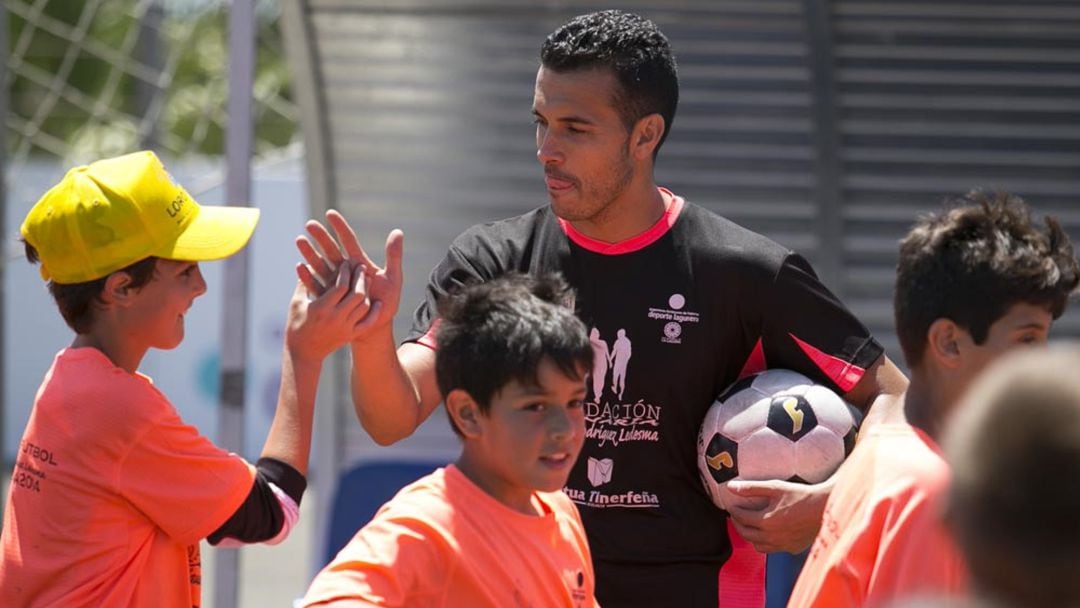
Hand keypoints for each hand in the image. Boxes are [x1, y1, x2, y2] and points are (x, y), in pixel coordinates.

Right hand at [285, 264, 376, 360]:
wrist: (303, 353)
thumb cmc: (296, 325)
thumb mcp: (297, 303)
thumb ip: (304, 284)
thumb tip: (308, 264)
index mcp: (322, 308)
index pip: (341, 286)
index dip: (346, 272)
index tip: (347, 263)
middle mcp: (336, 318)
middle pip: (356, 294)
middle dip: (360, 278)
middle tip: (362, 267)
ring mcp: (345, 328)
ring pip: (364, 307)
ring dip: (367, 292)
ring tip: (367, 281)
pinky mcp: (350, 336)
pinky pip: (367, 323)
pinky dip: (374, 313)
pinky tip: (377, 303)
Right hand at [294, 209, 403, 341]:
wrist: (376, 329)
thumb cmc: (386, 303)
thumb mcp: (393, 279)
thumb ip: (394, 256)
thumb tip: (398, 231)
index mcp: (360, 264)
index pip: (349, 241)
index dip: (340, 227)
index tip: (329, 213)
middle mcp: (346, 272)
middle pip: (332, 251)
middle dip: (321, 237)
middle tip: (309, 224)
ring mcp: (336, 284)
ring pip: (321, 265)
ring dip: (310, 253)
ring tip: (299, 240)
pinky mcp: (329, 299)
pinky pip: (316, 286)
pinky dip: (308, 277)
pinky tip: (299, 267)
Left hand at [723, 478, 830, 553]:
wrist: (825, 507)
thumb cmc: (801, 495)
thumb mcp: (774, 487)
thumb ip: (751, 488)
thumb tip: (730, 487)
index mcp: (766, 521)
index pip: (741, 517)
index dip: (734, 510)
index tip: (732, 505)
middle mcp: (772, 537)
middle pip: (746, 533)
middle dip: (738, 524)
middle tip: (736, 516)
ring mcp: (782, 545)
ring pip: (757, 545)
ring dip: (750, 536)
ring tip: (750, 525)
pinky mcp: (792, 548)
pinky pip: (772, 549)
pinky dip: (766, 543)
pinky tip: (768, 533)